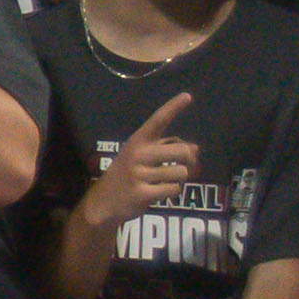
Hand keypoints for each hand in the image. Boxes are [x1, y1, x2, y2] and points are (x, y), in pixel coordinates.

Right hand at [76, 93, 197, 230]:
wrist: (102, 202)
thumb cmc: (126, 176)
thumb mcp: (140, 157)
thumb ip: (167, 149)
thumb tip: (195, 149)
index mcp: (137, 141)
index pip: (158, 121)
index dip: (174, 107)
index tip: (188, 96)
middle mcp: (137, 154)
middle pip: (182, 152)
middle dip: (189, 161)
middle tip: (184, 166)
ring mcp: (139, 174)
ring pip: (181, 173)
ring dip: (178, 179)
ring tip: (162, 181)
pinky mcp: (142, 193)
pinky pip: (174, 189)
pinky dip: (171, 192)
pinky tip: (157, 192)